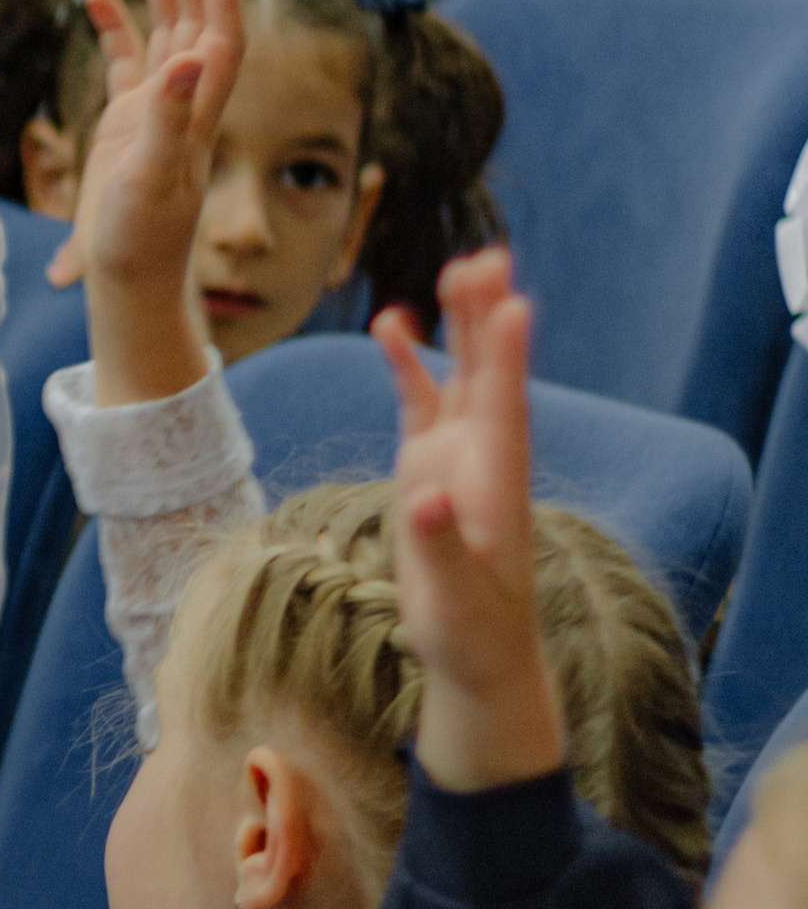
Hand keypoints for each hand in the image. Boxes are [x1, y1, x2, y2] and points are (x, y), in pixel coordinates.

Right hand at [50, 0, 246, 414]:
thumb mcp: (150, 177)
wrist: (131, 278)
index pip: (220, 35)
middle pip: (194, 17)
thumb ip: (167, 116)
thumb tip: (186, 60)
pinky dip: (117, 20)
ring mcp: (157, 107)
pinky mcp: (128, 120)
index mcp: (198, 111)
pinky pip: (127, 55)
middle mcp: (185, 101)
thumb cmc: (143, 239)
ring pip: (164, 27)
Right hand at [375, 245, 566, 789]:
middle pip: (491, 374)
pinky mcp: (430, 464)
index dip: (509, 360)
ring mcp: (457, 456)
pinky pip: (422, 400)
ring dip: (462, 325)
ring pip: (463, 375)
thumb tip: (427, 497)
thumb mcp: (454, 598)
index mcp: (497, 485)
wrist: (476, 651)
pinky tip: (393, 324)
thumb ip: (440, 543)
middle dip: (489, 318)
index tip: (516, 305)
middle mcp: (484, 458)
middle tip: (491, 258)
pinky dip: (410, 364)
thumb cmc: (471, 631)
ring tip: (459, 268)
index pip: (506, 411)